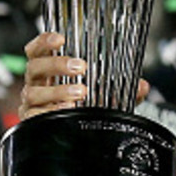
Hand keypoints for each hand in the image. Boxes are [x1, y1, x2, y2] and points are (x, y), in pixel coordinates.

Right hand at [19, 32, 149, 118]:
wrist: (75, 137)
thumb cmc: (84, 106)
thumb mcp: (106, 94)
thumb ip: (124, 90)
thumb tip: (143, 86)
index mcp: (48, 71)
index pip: (37, 51)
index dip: (44, 41)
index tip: (60, 38)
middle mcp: (37, 84)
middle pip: (35, 67)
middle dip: (57, 64)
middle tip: (80, 67)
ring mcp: (33, 104)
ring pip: (34, 92)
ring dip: (58, 90)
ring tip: (80, 92)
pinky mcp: (32, 121)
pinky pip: (35, 115)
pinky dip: (51, 111)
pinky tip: (67, 110)